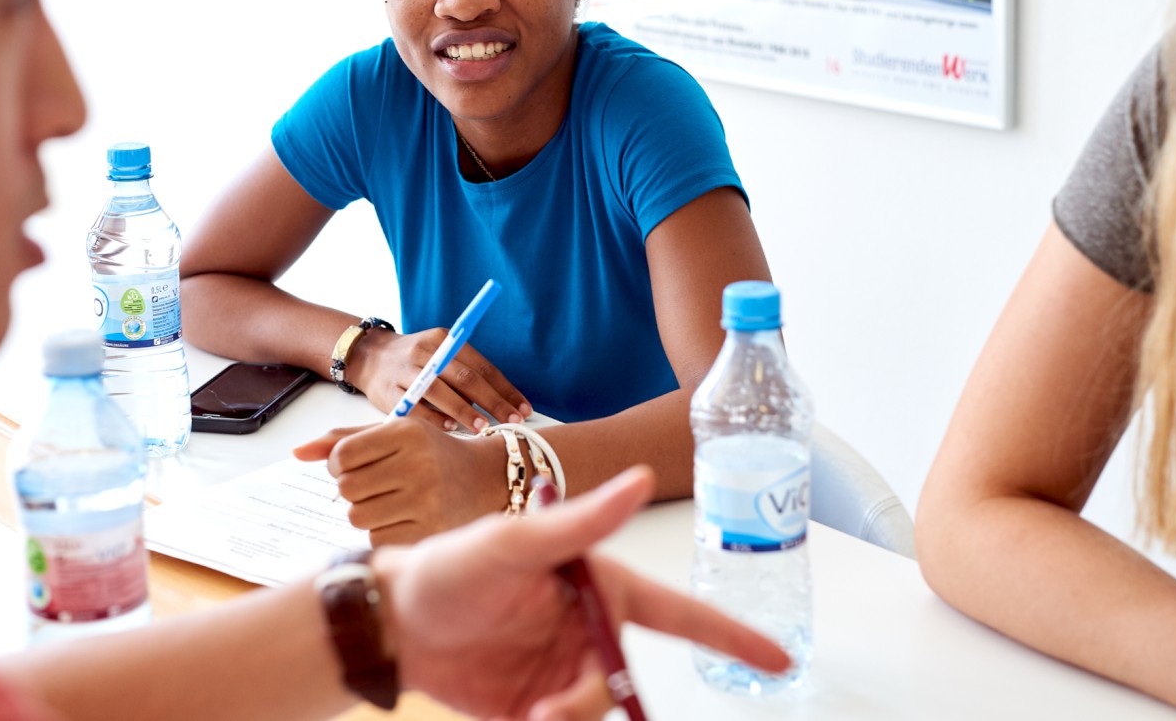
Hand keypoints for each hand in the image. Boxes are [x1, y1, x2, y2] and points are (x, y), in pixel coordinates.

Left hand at [293, 418, 509, 543]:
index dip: (339, 464)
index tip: (357, 465)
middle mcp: (418, 464)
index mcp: (406, 432)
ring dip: (366, 512)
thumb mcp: (394, 435)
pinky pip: (377, 539)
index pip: (342, 456)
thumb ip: (343, 441)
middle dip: (353, 489)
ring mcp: (426, 501)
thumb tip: (295, 452)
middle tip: (377, 484)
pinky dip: (383, 532)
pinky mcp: (430, 532)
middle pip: (346, 489)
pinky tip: (404, 519)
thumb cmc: (430, 454)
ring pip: (357, 516)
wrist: (488, 479)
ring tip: (391, 501)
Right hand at [347, 325, 529, 431]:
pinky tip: (449, 427)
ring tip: (483, 427)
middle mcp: (426, 352)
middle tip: (511, 421)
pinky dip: (433, 418)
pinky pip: (414, 407)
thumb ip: (466, 372)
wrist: (369, 356)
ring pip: (440, 391)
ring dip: (464, 411)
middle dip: (492, 401)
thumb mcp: (440, 353)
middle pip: (465, 377)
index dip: (505, 388)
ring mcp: (405, 371)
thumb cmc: (416, 360)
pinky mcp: (388, 391)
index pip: (482, 365)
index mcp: (445, 339)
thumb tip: (501, 402)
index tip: (523, 408)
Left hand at [377, 466, 788, 720]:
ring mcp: (563, 673)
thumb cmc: (451, 567)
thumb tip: (636, 478)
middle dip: (587, 701)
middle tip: (545, 709)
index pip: (677, 615)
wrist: (394, 622)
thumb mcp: (511, 543)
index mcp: (598, 587)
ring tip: (525, 713)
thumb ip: (578, 522)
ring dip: (564, 719)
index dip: (731, 637)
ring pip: (593, 713)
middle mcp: (588, 631)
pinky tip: (516, 715)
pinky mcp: (534, 708)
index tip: (780, 659)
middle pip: (621, 682)